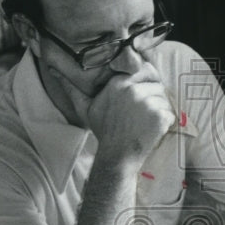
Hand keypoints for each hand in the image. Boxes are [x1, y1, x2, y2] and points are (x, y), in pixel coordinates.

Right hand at [50, 65, 175, 162]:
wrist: (117, 156)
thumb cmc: (105, 131)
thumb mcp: (87, 108)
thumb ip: (74, 88)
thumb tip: (55, 72)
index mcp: (118, 83)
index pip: (144, 69)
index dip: (147, 79)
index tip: (144, 91)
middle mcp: (132, 89)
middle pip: (156, 82)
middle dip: (154, 94)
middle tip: (145, 110)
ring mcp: (147, 102)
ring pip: (163, 97)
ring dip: (159, 108)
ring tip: (145, 122)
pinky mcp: (159, 115)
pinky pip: (169, 111)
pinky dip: (165, 121)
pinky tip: (151, 129)